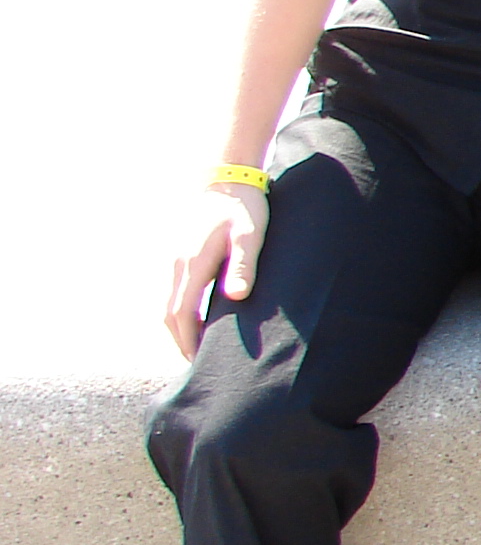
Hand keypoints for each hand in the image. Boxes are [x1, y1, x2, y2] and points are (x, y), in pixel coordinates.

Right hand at [166, 182, 266, 358]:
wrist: (227, 180)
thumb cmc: (244, 208)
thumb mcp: (250, 235)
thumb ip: (243, 265)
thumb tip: (236, 296)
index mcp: (193, 262)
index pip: (182, 313)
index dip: (188, 340)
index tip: (199, 361)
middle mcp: (176, 264)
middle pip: (169, 314)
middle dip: (181, 341)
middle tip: (197, 364)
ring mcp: (174, 259)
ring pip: (166, 304)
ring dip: (178, 328)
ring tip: (196, 349)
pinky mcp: (178, 256)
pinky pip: (172, 292)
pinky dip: (178, 313)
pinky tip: (196, 321)